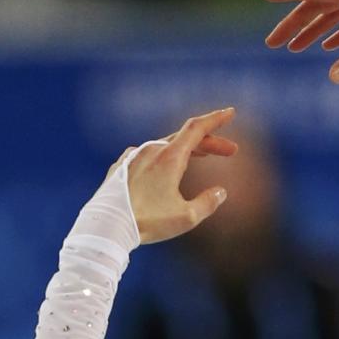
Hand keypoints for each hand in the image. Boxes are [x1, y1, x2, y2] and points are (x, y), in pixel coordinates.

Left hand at [103, 108, 238, 244]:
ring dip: (187, 150)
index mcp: (169, 157)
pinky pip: (147, 156)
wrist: (108, 226)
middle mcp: (151, 150)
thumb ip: (208, 202)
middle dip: (209, 143)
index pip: (197, 129)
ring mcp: (133, 156)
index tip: (230, 112)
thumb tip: (220, 192)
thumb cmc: (148, 223)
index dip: (216, 120)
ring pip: (166, 146)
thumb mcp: (186, 217)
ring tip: (201, 158)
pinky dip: (164, 158)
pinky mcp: (122, 166)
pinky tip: (167, 170)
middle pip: (185, 138)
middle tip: (229, 151)